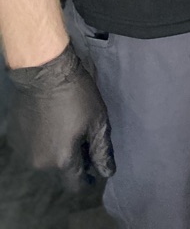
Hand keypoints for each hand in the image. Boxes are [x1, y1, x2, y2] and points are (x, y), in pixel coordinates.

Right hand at [7, 43, 114, 189]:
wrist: (44, 71)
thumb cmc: (76, 93)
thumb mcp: (98, 120)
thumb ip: (102, 150)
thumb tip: (107, 172)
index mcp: (62, 160)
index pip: (75, 185)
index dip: (87, 180)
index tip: (93, 173)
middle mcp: (40, 162)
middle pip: (60, 172)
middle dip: (73, 162)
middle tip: (83, 140)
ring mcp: (25, 151)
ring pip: (45, 160)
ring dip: (57, 151)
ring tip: (67, 128)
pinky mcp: (16, 139)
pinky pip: (33, 147)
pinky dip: (43, 140)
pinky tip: (51, 122)